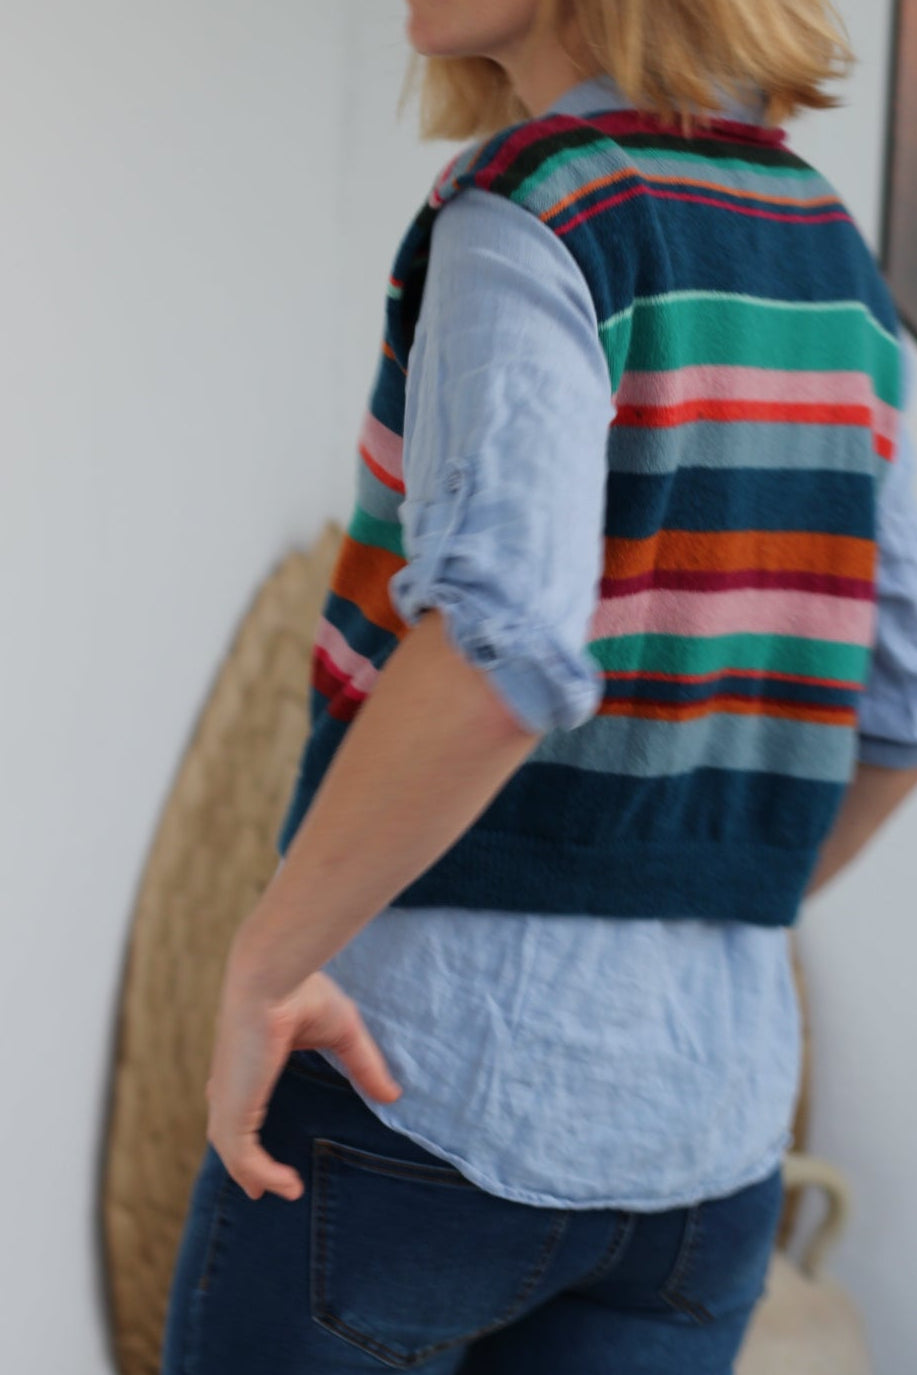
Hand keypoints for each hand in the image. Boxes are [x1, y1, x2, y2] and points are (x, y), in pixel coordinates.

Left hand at [204, 967, 401, 1201]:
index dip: (242, 1122)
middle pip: (226, 1129)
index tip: (253, 1146)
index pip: (235, 1097)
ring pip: (232, 1148)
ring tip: (276, 1193)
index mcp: (247, 1056)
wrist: (273, 977)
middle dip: (239, 1159)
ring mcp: (229, 1094)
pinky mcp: (234, 1107)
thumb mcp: (343, 1033)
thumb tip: (393, 1095)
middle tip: (257, 1187)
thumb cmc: (304, 992)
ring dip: (253, 1175)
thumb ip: (364, 1066)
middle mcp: (232, 1077)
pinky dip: (261, 1175)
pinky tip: (286, 1186)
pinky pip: (242, 1156)